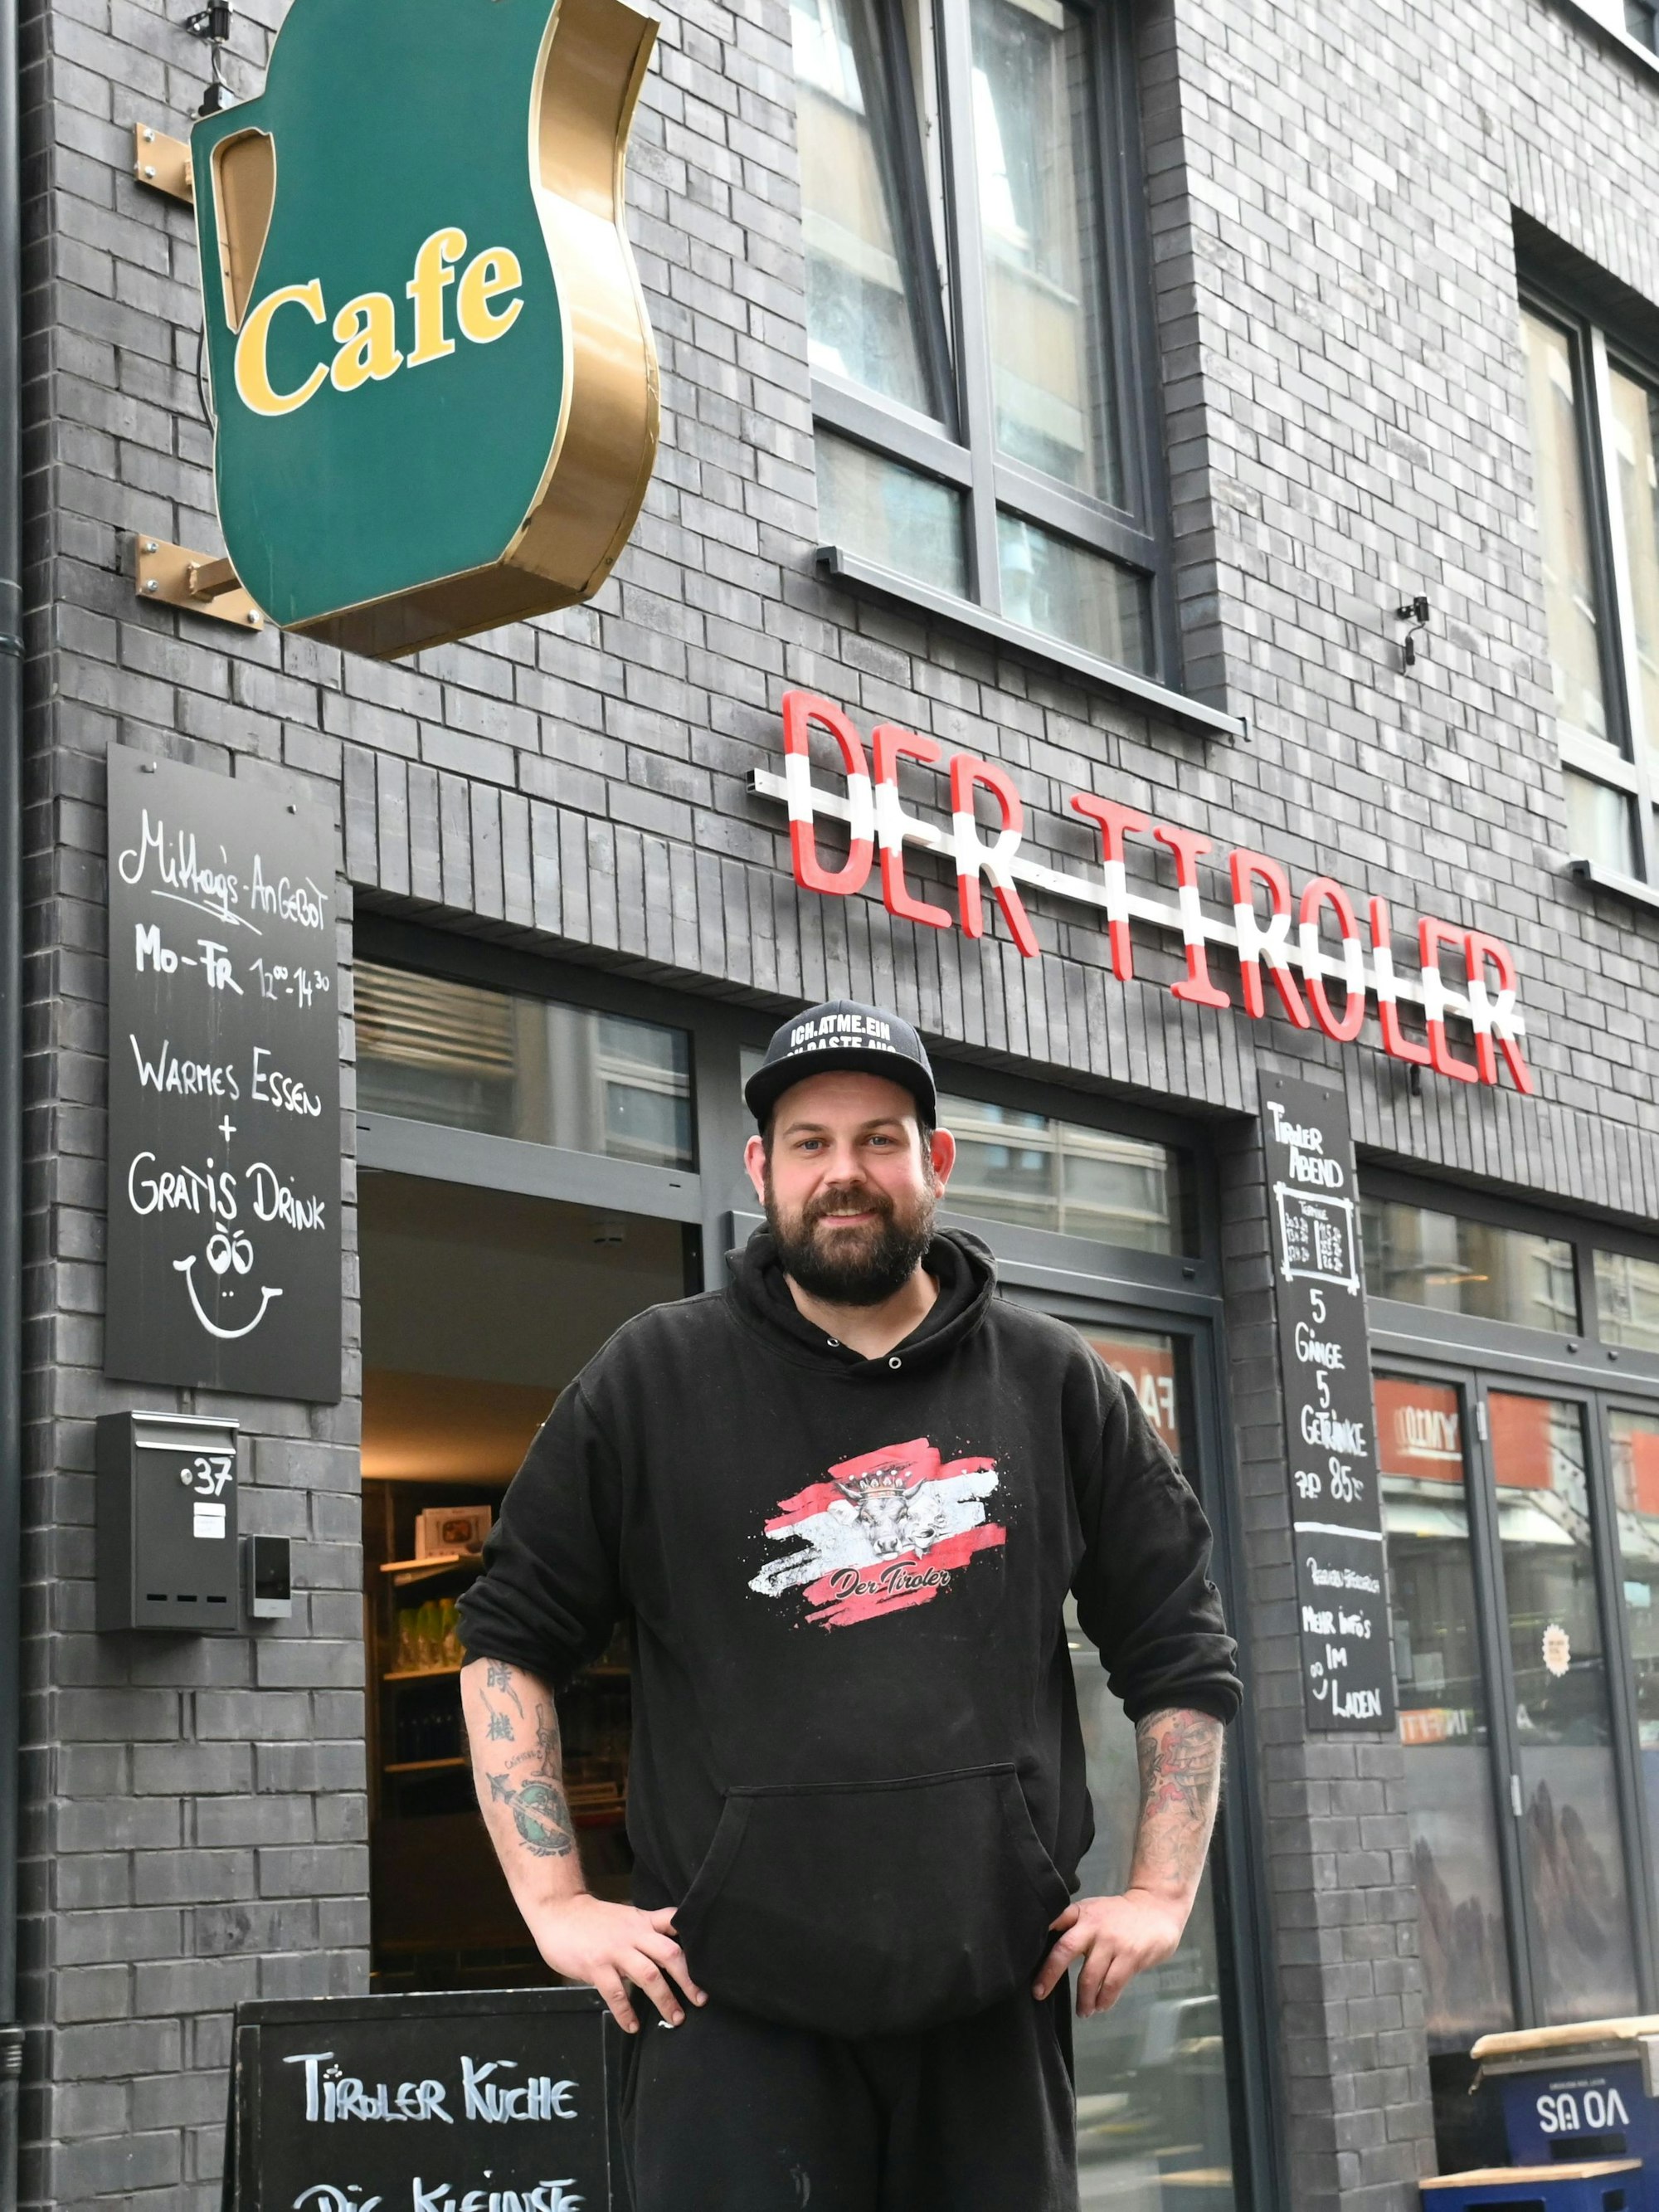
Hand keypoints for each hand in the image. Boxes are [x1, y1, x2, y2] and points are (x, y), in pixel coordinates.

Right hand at [522, 1892, 706, 2033]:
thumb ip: (645, 1931)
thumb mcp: (625, 1917)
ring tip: (675, 2019)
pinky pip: (616, 1993)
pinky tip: (633, 2026)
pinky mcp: (596, 1966)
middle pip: (670, 1954)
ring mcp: (615, 1950)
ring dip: (665, 1999)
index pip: (674, 1923)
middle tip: (700, 1999)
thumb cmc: (593, 1919)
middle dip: (688, 1979)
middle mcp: (634, 1935)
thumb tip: (667, 1953)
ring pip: (649, 1975)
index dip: (694, 1937)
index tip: (711, 1959)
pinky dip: (626, 2012)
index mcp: (642, 1921)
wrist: (558, 1911)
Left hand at [1032, 1888, 1187, 2016]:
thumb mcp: (1093, 1912)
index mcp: (1081, 1913)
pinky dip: (1104, 2000)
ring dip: (1083, 1999)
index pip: (1055, 1921)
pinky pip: (1112, 1985)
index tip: (1023, 1954)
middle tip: (1039, 1993)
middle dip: (1049, 1974)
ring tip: (1083, 2011)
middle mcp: (1093, 1925)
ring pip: (1089, 1976)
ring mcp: (1112, 1942)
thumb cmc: (1118, 1915)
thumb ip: (1073, 1927)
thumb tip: (1048, 1953)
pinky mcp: (1130, 1957)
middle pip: (1064, 1950)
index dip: (1038, 1934)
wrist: (1157, 1909)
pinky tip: (1100, 2006)